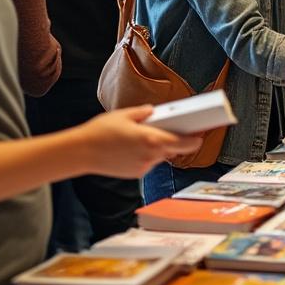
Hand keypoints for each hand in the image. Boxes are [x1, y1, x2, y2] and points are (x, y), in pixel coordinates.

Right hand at [75, 106, 204, 177]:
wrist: (81, 153)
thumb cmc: (101, 131)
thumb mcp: (125, 114)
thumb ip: (145, 112)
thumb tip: (155, 112)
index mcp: (151, 139)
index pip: (184, 142)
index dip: (196, 139)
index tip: (203, 134)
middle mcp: (151, 155)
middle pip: (174, 149)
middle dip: (178, 140)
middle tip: (181, 129)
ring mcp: (144, 166)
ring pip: (161, 155)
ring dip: (160, 146)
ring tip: (149, 134)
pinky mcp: (136, 173)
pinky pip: (149, 161)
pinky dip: (148, 153)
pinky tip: (135, 145)